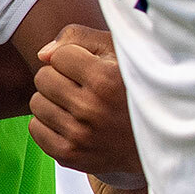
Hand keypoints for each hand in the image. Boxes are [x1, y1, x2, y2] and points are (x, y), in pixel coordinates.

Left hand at [29, 26, 142, 178]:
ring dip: (53, 101)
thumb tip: (42, 55)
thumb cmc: (134, 88)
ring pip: (36, 103)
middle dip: (59, 77)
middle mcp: (91, 109)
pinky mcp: (71, 156)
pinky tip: (70, 122)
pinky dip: (48, 124)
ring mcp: (80, 136)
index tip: (90, 68)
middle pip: (43, 78)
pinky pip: (35, 129)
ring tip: (78, 105)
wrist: (159, 141)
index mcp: (105, 80)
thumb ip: (78, 37)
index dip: (72, 59)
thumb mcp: (118, 51)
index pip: (58, 57)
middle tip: (82, 86)